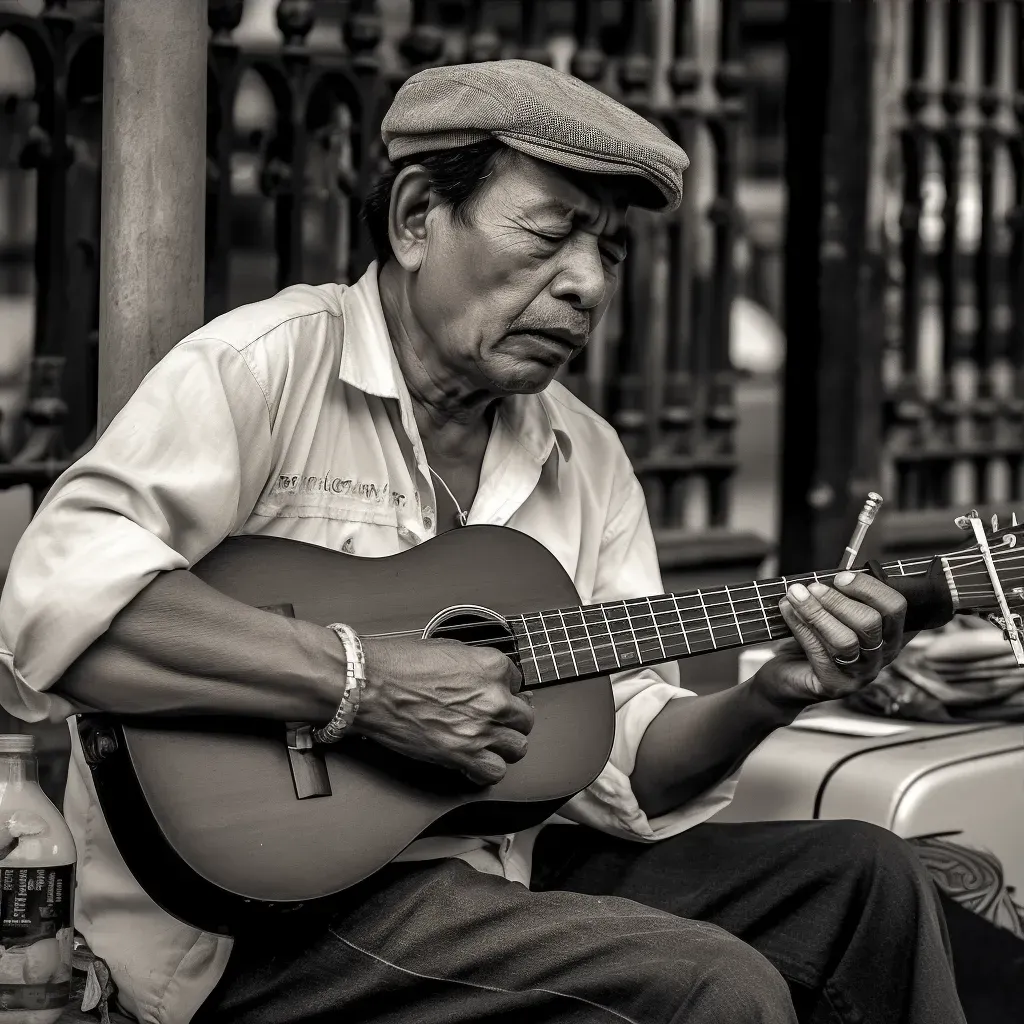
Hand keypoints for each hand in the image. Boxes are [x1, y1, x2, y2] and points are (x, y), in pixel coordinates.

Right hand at [353, 634, 533, 785]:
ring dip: (504, 745)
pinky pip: (495, 772)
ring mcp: (480, 728)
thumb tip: (485, 678)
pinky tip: (476, 762)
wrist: (369, 685)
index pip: (519, 682)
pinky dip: (487, 770)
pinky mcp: (462, 755)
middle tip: (495, 720)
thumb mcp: (447, 650)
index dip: (506, 691)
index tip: (496, 697)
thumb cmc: (397, 665)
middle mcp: (493, 697)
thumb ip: (475, 666)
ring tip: (488, 742)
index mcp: (492, 666)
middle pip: (524, 717)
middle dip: (510, 719)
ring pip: (518, 747)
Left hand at [753, 570, 908, 705]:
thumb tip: (831, 576)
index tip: (841, 577)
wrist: (788, 677)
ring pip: (845, 640)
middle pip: (870, 623)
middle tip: (813, 587)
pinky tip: (788, 609)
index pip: (895, 607)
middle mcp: (881, 656)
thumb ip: (840, 598)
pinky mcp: (834, 684)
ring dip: (816, 612)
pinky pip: (819, 652)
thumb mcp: (833, 615)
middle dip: (838, 600)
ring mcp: (860, 675)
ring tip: (795, 595)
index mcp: (889, 634)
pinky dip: (800, 625)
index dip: (869, 588)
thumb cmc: (814, 641)